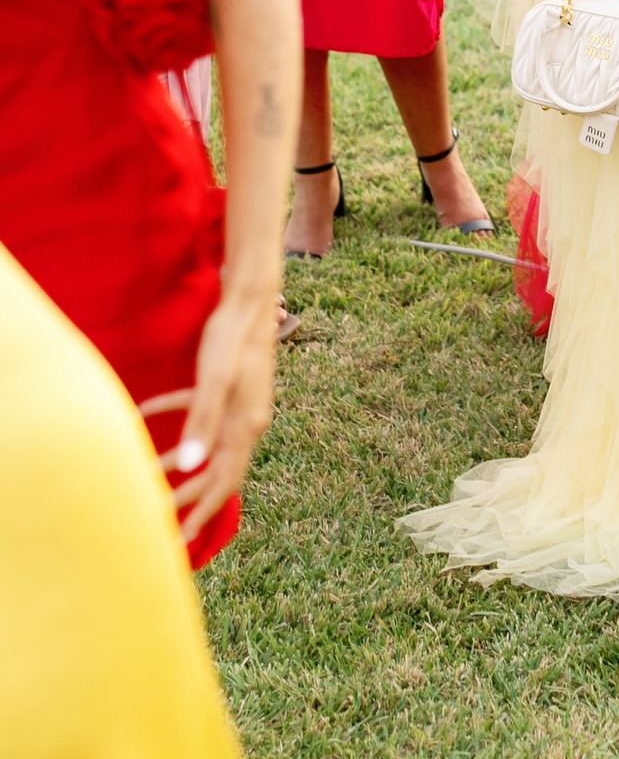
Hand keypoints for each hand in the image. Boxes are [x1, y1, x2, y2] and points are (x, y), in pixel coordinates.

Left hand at [141, 288, 276, 543]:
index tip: (179, 540)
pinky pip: (202, 416)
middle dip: (191, 500)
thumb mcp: (213, 380)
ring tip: (148, 478)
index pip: (224, 482)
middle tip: (161, 525)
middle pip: (219, 472)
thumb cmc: (230, 339)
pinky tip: (145, 413)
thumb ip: (201, 422)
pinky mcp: (232, 392)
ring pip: (210, 449)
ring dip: (181, 467)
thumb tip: (189, 466)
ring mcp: (242, 407)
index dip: (203, 513)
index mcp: (245, 426)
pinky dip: (176, 420)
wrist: (250, 300)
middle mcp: (248, 422)